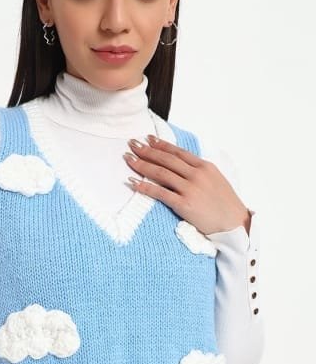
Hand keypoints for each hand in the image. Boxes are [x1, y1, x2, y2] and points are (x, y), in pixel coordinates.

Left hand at [124, 135, 249, 235]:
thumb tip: (182, 164)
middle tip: (132, 144)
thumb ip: (199, 170)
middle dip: (147, 150)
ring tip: (128, 159)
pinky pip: (160, 193)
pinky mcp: (184, 204)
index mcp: (205, 166)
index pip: (178, 152)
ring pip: (161, 173)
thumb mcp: (216, 179)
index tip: (148, 139)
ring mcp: (190, 189)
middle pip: (166, 159)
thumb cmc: (225, 204)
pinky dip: (145, 186)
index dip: (161, 144)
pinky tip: (133, 182)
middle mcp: (197, 175)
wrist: (235, 224)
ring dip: (142, 165)